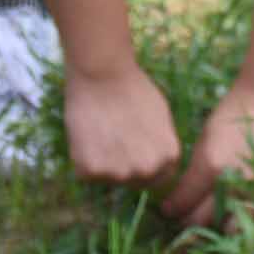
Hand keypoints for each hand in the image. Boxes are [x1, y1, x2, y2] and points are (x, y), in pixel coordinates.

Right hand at [61, 62, 181, 189]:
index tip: (133, 150)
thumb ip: (162, 145)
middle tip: (114, 139)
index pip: (159, 178)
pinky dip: (84, 159)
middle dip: (126, 166)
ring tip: (100, 133)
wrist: (102, 73)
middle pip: (135, 181)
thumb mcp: (163, 118)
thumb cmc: (134, 89)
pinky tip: (87, 135)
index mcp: (168, 157)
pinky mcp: (90, 171)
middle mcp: (147, 170)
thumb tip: (157, 163)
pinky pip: (87, 173)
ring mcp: (118, 173)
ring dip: (104, 163)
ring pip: (110, 178)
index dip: (145, 164)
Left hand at [161, 82, 253, 227]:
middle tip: (185, 216)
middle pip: (203, 220)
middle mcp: (234, 184)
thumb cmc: (233, 115)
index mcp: (211, 167)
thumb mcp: (205, 139)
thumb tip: (182, 194)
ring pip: (230, 226)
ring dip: (217, 223)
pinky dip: (243, 217)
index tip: (168, 209)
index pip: (183, 203)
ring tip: (210, 217)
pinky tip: (235, 210)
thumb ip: (195, 171)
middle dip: (189, 220)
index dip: (172, 207)